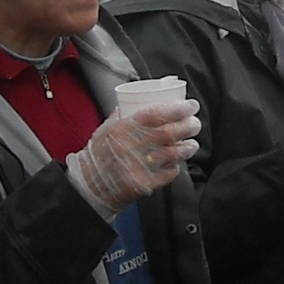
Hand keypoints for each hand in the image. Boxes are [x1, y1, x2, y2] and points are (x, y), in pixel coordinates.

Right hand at [67, 103, 199, 212]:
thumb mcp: (105, 128)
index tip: (189, 105)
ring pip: (172, 154)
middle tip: (194, 122)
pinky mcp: (144, 184)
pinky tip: (177, 161)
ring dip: (186, 147)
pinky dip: (176, 166)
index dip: (176, 109)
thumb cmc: (98, 155)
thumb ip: (122, 114)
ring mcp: (138, 166)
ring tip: (191, 143)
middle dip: (187, 126)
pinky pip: (167, 174)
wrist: (88, 185)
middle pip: (168, 133)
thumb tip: (142, 97)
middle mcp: (130, 147)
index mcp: (121, 129)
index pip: (155, 114)